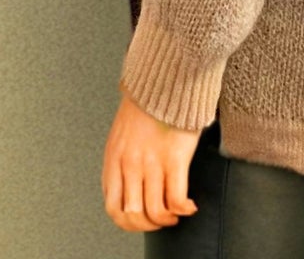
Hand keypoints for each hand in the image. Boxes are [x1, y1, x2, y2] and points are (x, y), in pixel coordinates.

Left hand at [102, 89, 202, 232]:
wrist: (166, 77)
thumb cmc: (147, 104)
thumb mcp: (121, 133)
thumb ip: (121, 161)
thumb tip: (127, 188)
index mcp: (114, 159)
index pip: (114, 209)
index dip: (129, 223)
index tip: (143, 220)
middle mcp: (130, 164)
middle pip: (133, 215)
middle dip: (149, 225)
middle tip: (162, 221)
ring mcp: (151, 162)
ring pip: (155, 212)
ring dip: (167, 220)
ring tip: (176, 214)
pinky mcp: (174, 158)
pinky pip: (176, 199)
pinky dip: (184, 209)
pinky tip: (190, 205)